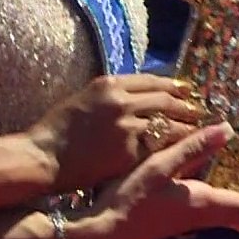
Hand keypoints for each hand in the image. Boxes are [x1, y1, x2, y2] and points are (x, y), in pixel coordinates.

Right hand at [26, 75, 203, 191]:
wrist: (41, 158)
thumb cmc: (56, 131)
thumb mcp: (84, 99)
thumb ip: (113, 95)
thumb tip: (140, 94)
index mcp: (108, 84)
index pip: (152, 80)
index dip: (172, 85)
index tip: (185, 90)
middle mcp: (121, 101)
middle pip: (165, 98)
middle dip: (184, 105)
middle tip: (197, 110)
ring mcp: (126, 126)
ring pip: (168, 122)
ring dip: (185, 125)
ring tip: (195, 129)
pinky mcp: (129, 150)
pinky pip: (159, 145)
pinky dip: (173, 145)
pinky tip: (182, 148)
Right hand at [78, 123, 238, 238]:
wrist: (101, 231)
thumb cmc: (129, 197)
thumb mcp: (161, 165)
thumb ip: (193, 148)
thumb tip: (228, 129)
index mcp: (199, 202)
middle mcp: (196, 215)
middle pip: (234, 215)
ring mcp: (183, 222)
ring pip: (221, 219)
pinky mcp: (170, 223)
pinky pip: (207, 220)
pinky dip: (222, 219)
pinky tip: (218, 220)